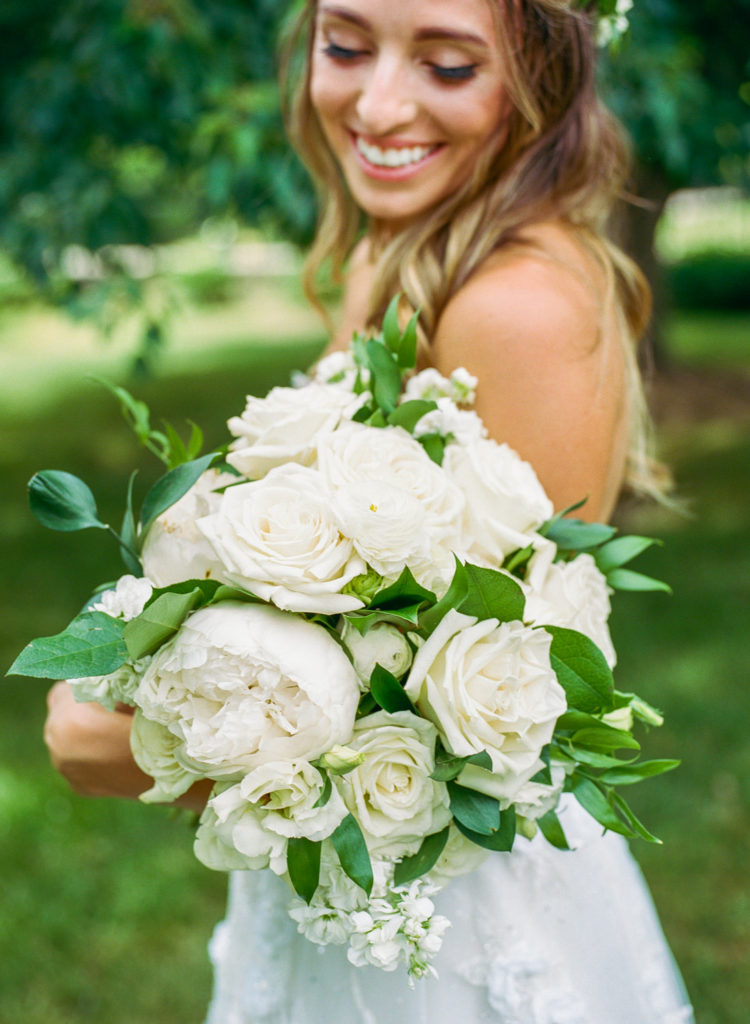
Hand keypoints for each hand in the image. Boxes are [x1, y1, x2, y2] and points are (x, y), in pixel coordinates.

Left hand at [44, 682, 211, 810]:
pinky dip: (91, 750)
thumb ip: (114, 681)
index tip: (110, 683)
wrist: (173, 779)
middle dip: (84, 704)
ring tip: (116, 726)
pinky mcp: (78, 785)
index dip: (90, 682)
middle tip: (114, 702)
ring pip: (67, 735)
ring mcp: (66, 769)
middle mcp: (58, 746)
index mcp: (69, 720)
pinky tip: (115, 748)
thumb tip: (111, 666)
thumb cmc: (158, 729)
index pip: (66, 686)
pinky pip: (77, 757)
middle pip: (62, 710)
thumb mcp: (136, 692)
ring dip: (84, 727)